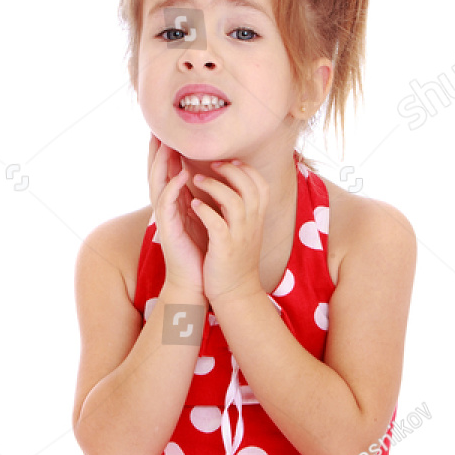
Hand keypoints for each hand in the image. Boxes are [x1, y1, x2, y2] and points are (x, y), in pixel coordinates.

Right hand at [146, 134, 204, 294]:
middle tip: (158, 126)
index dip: (165, 149)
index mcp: (174, 201)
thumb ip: (197, 195)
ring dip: (161, 163)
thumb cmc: (201, 248)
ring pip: (158, 184)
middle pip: (156, 172)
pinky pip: (168, 204)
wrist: (197, 280)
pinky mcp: (168, 229)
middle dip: (156, 149)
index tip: (168, 127)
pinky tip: (180, 176)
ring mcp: (165, 217)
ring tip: (166, 143)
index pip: (166, 169)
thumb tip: (202, 174)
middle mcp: (165, 206)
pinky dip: (173, 189)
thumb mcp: (200, 215)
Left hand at [188, 159, 267, 302]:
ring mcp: (240, 236)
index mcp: (257, 218)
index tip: (228, 161)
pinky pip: (217, 224)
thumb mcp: (245, 231)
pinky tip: (193, 205)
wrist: (235, 292)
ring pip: (234, 200)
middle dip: (229, 170)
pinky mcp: (225, 248)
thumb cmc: (234, 260)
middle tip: (210, 165)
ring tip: (195, 181)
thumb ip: (242, 210)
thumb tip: (233, 188)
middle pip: (249, 186)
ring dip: (213, 186)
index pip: (260, 184)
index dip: (246, 169)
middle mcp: (252, 224)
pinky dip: (205, 211)